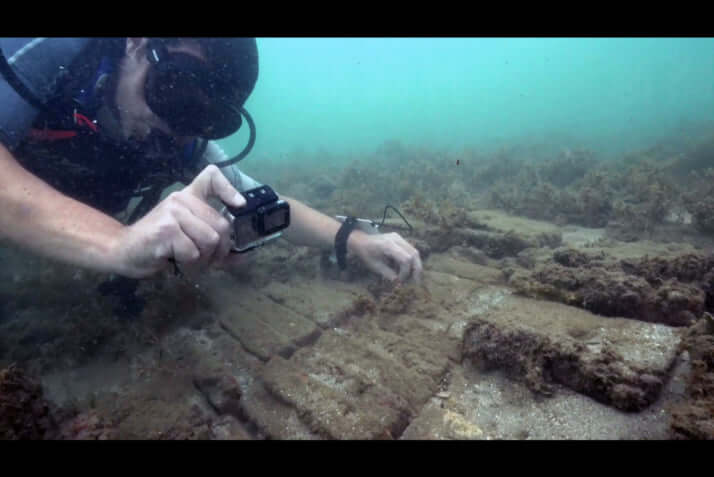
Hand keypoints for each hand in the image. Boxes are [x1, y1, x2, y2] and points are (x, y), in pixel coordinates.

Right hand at [113, 165, 245, 277]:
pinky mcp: (166, 229)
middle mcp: (180, 199)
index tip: (239, 205)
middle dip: (219, 251)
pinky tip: (173, 261)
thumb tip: (244, 254)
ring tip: (187, 262)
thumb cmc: (159, 245)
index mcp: (187, 196)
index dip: (229, 189)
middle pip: (221, 225)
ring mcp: (173, 212)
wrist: (124, 251)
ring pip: (210, 240)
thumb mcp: (188, 236)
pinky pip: (193, 253)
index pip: (211, 177)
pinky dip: (188, 265)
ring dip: (203, 260)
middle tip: (204, 261)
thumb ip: (213, 240)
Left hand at [348, 230, 422, 282]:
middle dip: (416, 269)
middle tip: (416, 281)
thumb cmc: (366, 254)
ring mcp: (399, 237)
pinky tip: (405, 269)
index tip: (400, 280)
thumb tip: (399, 283)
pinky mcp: (400, 239)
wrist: (361, 241)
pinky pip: (410, 250)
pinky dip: (410, 260)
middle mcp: (396, 239)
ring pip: (414, 251)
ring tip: (413, 277)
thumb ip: (388, 274)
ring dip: (415, 265)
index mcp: (388, 245)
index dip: (406, 272)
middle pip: (414, 254)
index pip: (406, 259)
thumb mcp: (375, 266)